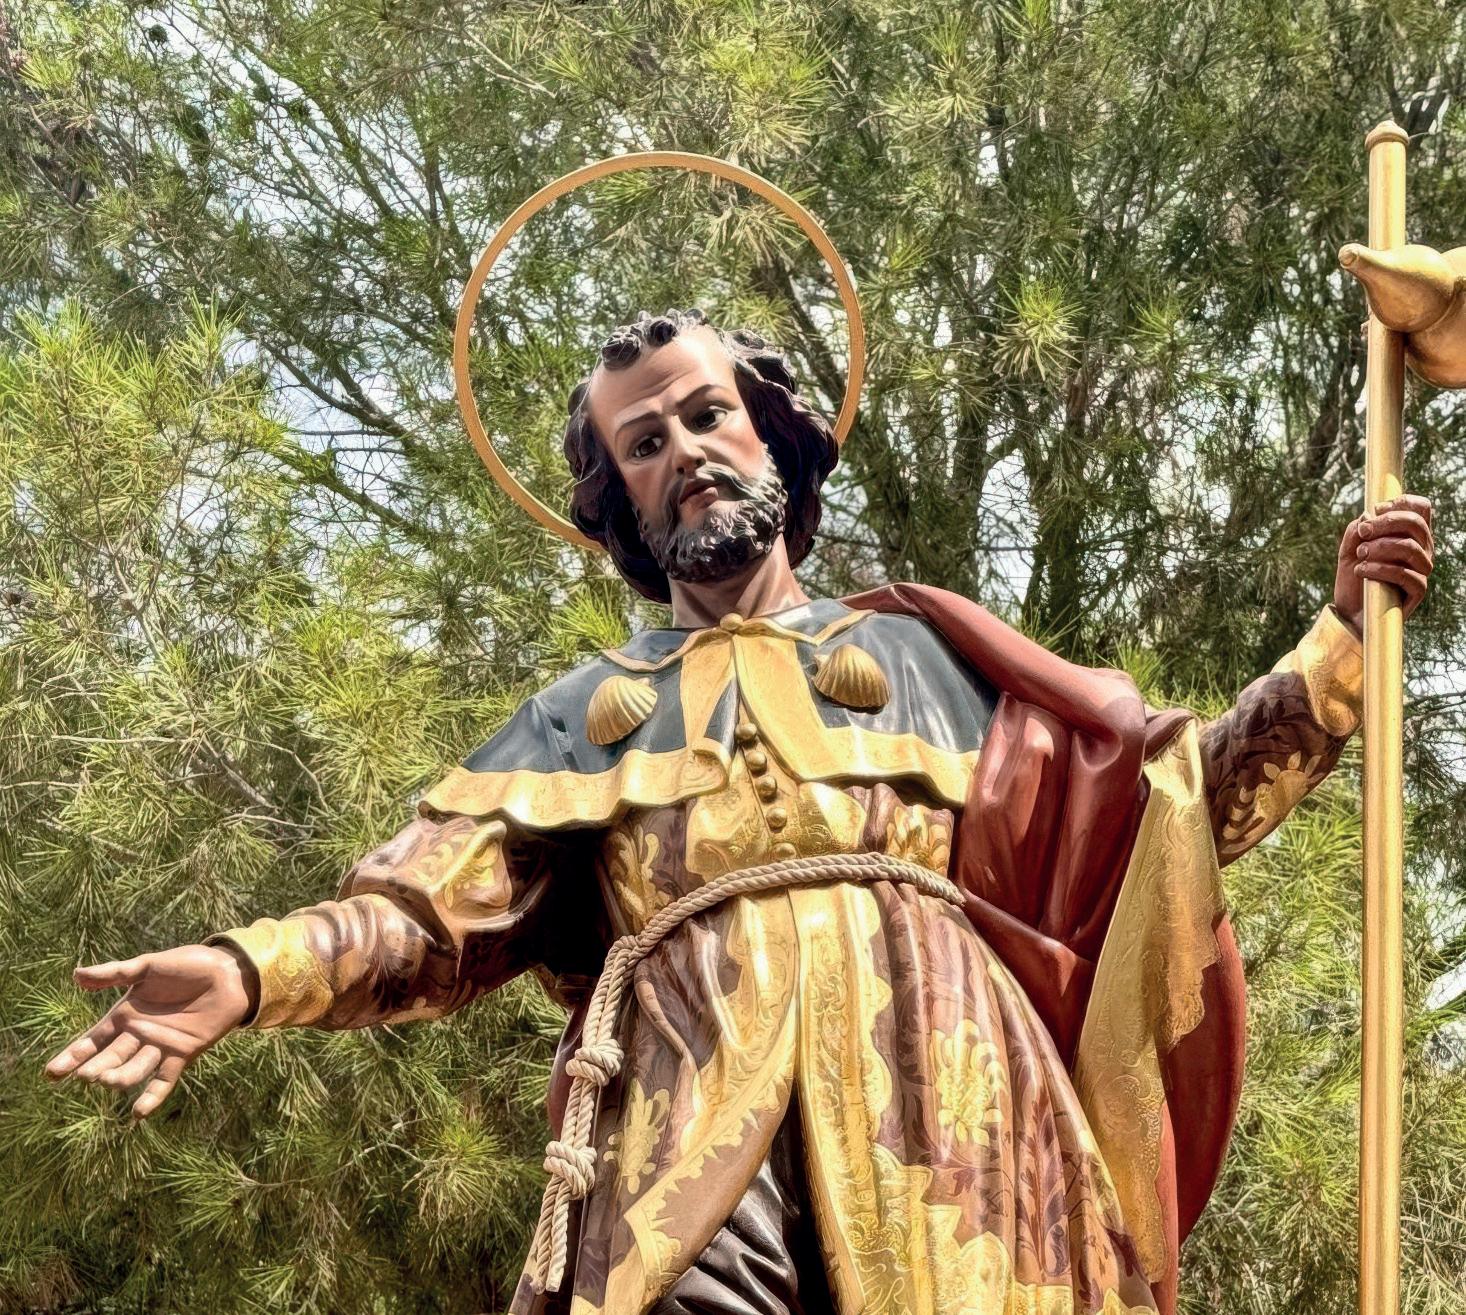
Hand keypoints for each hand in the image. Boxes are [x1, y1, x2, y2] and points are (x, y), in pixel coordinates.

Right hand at [44, 944, 254, 1119]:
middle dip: (97, 1068)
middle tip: (88, 1075)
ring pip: (134, 1069)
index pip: (92, 1041)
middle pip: (110, 1058)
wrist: (228, 972)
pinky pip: (165, 1080)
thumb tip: (76, 975)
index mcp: (124, 1015)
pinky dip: (153, 1096)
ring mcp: (159, 1047)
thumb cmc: (187, 965)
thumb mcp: (148, 966)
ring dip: (121, 1077)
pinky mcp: (183, 1053)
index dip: (72, 1056)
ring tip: (110, 1080)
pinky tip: (139, 1113)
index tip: (51, 1073)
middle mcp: (138, 1035)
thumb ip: (115, 973)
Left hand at [1333, 494, 1434, 638]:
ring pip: (1410, 548)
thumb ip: (1357, 530)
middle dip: (1384, 523)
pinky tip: (1362, 571)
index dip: (1402, 502)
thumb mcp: (1349, 549)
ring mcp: (1421, 570)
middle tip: (1362, 532)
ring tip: (1360, 555)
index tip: (1377, 509)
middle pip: (1416, 523)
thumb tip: (1368, 515)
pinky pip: (1404, 574)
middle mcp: (1421, 549)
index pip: (1421, 508)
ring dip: (1379, 547)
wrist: (1350, 611)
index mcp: (1410, 535)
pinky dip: (1379, 569)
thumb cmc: (1355, 577)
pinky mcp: (1418, 591)